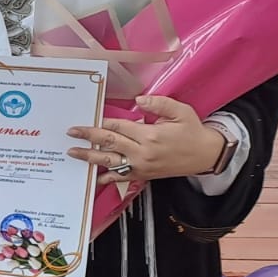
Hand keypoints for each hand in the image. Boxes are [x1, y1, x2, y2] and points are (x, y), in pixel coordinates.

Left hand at [66, 95, 225, 185]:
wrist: (206, 156)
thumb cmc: (193, 132)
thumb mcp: (181, 112)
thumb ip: (159, 103)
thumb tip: (138, 99)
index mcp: (150, 135)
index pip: (119, 126)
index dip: (102, 122)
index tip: (88, 119)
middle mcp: (142, 152)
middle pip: (109, 143)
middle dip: (88, 137)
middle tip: (71, 132)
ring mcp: (141, 165)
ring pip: (110, 161)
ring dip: (89, 157)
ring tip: (73, 153)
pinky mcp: (143, 175)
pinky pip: (120, 177)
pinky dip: (106, 177)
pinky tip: (93, 176)